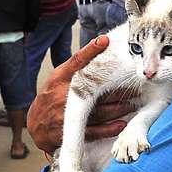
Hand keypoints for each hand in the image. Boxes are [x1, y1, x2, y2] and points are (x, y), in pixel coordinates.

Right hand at [26, 36, 135, 153]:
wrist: (36, 124)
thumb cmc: (51, 96)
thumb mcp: (59, 77)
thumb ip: (76, 66)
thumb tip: (99, 48)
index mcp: (61, 79)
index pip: (76, 61)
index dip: (90, 50)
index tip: (104, 40)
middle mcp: (64, 95)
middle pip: (96, 89)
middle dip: (118, 87)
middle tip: (136, 84)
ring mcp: (68, 114)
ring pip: (100, 111)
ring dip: (119, 107)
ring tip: (134, 102)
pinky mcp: (71, 131)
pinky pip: (94, 130)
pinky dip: (109, 128)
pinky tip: (122, 123)